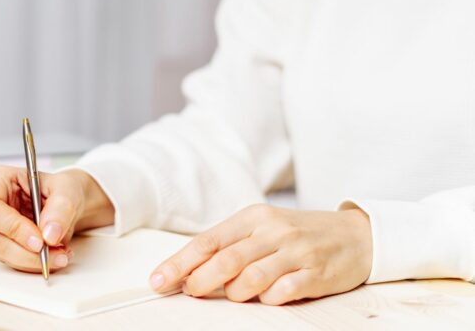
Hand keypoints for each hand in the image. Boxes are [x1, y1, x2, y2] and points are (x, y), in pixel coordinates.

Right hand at [0, 166, 113, 272]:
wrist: (66, 202)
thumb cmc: (60, 188)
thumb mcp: (67, 189)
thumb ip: (60, 208)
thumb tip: (50, 234)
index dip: (13, 228)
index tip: (40, 241)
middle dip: (27, 252)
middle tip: (56, 254)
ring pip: (4, 254)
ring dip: (34, 260)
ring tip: (61, 255)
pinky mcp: (1, 244)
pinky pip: (14, 260)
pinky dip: (35, 262)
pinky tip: (55, 256)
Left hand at [149, 204, 371, 304]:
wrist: (357, 234)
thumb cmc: (299, 234)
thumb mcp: (263, 229)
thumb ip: (231, 246)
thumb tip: (189, 272)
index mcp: (253, 217)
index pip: (208, 241)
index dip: (179, 263)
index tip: (159, 281)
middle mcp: (273, 231)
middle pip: (225, 260)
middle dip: (200, 280)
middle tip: (189, 292)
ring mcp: (296, 252)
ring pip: (252, 277)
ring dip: (235, 292)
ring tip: (232, 295)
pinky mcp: (317, 273)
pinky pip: (284, 292)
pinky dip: (269, 299)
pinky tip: (267, 298)